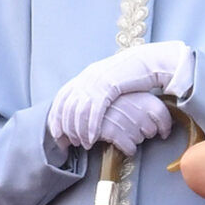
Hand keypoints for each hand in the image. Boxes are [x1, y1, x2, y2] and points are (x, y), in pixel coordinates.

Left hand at [48, 41, 191, 147]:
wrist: (148, 61)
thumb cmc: (132, 73)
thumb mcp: (110, 79)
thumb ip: (97, 89)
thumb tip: (89, 104)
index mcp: (86, 75)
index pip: (62, 98)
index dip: (56, 117)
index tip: (57, 133)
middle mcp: (87, 77)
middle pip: (67, 106)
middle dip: (66, 128)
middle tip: (69, 142)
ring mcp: (96, 82)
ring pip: (79, 111)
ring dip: (79, 130)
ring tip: (83, 143)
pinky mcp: (108, 87)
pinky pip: (95, 111)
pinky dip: (91, 127)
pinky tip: (92, 138)